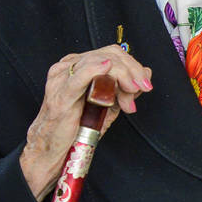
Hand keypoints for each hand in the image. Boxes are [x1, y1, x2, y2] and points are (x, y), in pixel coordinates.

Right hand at [20, 45, 152, 198]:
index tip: (145, 83)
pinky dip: (95, 69)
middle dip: (132, 71)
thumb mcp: (109, 103)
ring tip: (132, 93)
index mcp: (78, 65)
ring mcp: (62, 78)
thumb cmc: (78, 126)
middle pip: (109, 55)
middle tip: (143, 88)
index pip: (112, 53)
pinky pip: (79, 77)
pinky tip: (107, 67)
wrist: (55, 148)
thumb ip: (126, 88)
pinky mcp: (60, 95)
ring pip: (99, 63)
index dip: (133, 65)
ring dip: (123, 76)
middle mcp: (68, 67)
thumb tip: (146, 73)